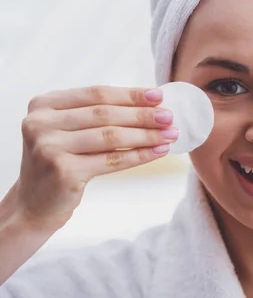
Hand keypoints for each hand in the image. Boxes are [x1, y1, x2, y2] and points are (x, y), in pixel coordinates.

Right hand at [15, 86, 178, 227]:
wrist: (36, 203)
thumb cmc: (61, 161)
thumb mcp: (69, 130)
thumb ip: (97, 114)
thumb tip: (150, 103)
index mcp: (43, 105)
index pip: (96, 94)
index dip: (130, 94)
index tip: (158, 96)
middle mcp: (41, 123)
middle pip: (105, 114)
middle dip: (142, 115)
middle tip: (170, 116)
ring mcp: (50, 147)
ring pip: (111, 136)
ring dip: (146, 135)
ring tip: (170, 134)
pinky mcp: (64, 172)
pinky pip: (112, 160)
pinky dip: (140, 155)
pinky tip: (159, 151)